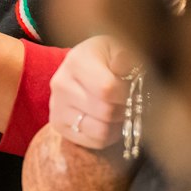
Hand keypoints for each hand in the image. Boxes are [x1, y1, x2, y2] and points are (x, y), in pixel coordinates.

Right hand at [49, 35, 137, 150]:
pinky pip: (93, 142)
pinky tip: (109, 121)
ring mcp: (57, 107)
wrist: (83, 65)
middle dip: (125, 110)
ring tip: (120, 111)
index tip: (134, 90)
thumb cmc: (105, 56)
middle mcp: (61, 84)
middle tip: (130, 103)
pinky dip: (108, 135)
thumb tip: (124, 63)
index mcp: (77, 62)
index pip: (107, 89)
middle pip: (105, 112)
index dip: (127, 94)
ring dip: (117, 125)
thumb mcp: (118, 48)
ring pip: (100, 131)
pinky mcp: (58, 125)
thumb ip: (125, 56)